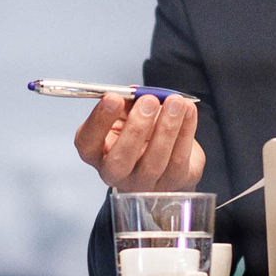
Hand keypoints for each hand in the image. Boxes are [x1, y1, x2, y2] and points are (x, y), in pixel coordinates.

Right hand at [74, 93, 204, 191]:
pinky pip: (178, 159)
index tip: (113, 98)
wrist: (169, 151)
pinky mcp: (172, 183)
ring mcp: (144, 183)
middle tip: (149, 101)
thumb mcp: (128, 113)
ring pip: (154, 162)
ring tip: (175, 102)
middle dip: (135, 129)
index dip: (99, 121)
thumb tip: (135, 93)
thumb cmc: (142, 130)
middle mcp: (117, 173)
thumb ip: (127, 103)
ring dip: (166, 128)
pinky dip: (185, 131)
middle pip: (119, 161)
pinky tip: (188, 111)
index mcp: (98, 153)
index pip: (88, 143)